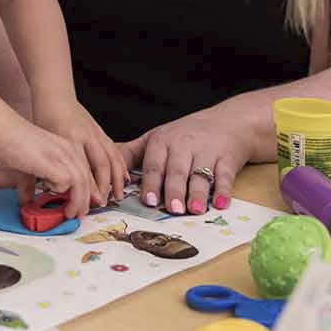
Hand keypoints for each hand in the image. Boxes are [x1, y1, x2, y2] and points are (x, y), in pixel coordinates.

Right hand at [0, 121, 96, 219]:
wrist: (5, 131)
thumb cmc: (14, 143)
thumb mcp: (30, 166)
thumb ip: (31, 185)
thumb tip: (26, 202)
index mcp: (68, 147)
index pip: (85, 172)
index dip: (85, 191)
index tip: (80, 205)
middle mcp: (70, 150)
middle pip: (87, 180)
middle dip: (85, 201)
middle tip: (78, 214)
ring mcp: (64, 156)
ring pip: (81, 184)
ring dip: (77, 202)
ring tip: (69, 213)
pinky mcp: (54, 163)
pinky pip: (66, 183)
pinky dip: (59, 191)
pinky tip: (47, 188)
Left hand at [34, 97, 126, 205]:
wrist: (55, 94)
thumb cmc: (46, 117)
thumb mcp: (46, 141)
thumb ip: (54, 160)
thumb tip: (59, 187)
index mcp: (71, 138)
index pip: (82, 169)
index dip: (86, 189)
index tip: (86, 205)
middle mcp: (87, 136)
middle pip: (101, 165)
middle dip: (104, 187)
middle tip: (102, 204)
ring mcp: (96, 133)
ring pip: (112, 158)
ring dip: (117, 179)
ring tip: (118, 195)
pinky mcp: (101, 131)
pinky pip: (115, 151)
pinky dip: (121, 165)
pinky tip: (124, 176)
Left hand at [118, 107, 253, 215]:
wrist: (226, 121)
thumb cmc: (184, 134)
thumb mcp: (156, 138)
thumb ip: (131, 153)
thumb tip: (102, 167)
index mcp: (163, 142)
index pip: (154, 163)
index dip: (151, 182)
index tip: (148, 200)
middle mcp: (184, 146)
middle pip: (177, 170)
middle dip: (174, 190)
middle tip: (172, 210)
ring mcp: (207, 152)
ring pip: (201, 174)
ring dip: (197, 193)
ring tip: (194, 210)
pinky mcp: (228, 159)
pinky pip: (226, 175)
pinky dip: (225, 190)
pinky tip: (221, 204)